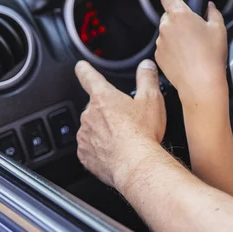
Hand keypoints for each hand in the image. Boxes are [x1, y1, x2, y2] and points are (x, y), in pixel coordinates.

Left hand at [75, 60, 165, 188]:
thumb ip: (147, 78)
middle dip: (108, 111)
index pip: (88, 77)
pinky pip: (90, 148)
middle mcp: (89, 114)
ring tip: (124, 139)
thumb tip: (146, 66)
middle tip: (127, 120)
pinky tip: (116, 152)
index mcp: (103, 97)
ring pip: (93, 128)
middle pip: (96, 107)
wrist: (135, 165)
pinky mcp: (85, 155)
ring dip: (104, 130)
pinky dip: (101, 149)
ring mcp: (85, 135)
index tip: (81, 67)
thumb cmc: (142, 134)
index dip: (84, 70)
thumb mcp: (151, 99)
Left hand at [155, 0, 227, 105]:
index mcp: (180, 15)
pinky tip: (185, 57)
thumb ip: (213, 12)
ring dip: (175, 35)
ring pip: (166, 32)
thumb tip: (210, 7)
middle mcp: (166, 26)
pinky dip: (172, 49)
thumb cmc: (210, 56)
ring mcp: (161, 42)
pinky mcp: (158, 56)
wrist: (200, 83)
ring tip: (191, 46)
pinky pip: (164, 47)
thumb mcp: (219, 29)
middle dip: (178, 19)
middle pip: (168, 15)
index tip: (183, 3)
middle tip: (193, 29)